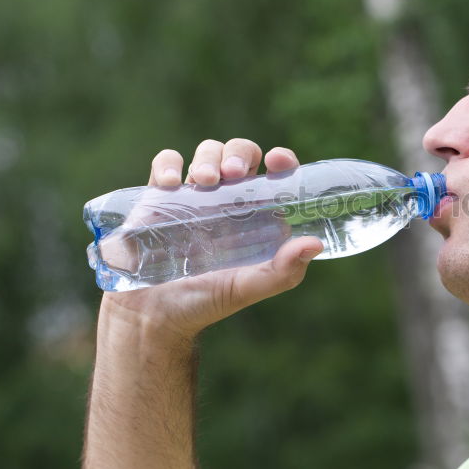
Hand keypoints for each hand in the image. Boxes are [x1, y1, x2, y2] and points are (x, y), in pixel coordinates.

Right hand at [99, 138, 323, 342]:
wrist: (153, 316)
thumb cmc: (205, 303)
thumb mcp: (247, 289)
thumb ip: (282, 272)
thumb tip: (315, 244)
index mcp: (255, 215)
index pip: (274, 174)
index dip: (280, 160)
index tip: (277, 160)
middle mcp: (227, 200)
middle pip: (240, 153)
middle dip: (239, 153)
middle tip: (233, 174)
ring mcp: (193, 195)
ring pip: (207, 152)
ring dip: (208, 157)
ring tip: (204, 182)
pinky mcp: (158, 196)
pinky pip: (164, 163)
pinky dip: (168, 163)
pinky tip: (169, 183)